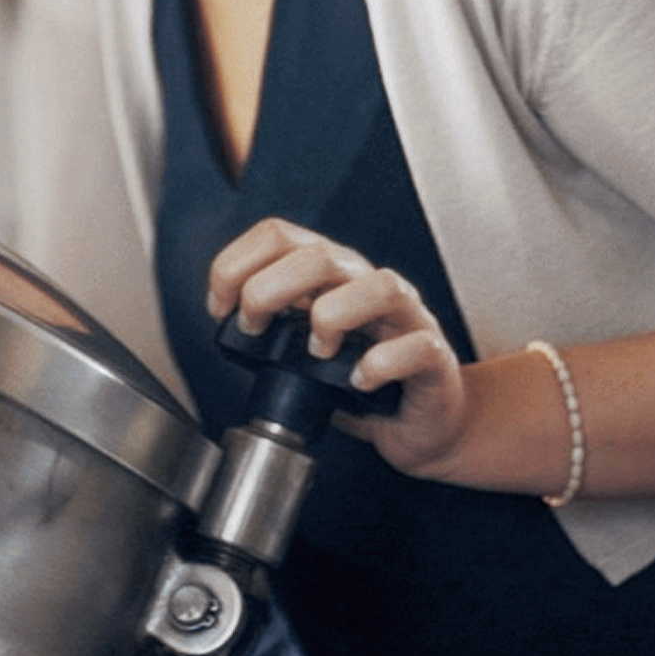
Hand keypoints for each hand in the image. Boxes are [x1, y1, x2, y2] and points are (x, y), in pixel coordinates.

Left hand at [207, 217, 466, 475]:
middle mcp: (367, 283)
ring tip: (316, 353)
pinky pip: (418, 346)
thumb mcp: (303, 346)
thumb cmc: (360, 380)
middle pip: (320, 256)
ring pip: (380, 286)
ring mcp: (407, 316)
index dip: (237, 264)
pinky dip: (382, 363)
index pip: (279, 235)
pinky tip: (361, 380)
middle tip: (255, 328)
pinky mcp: (434, 354)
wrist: (422, 420)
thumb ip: (273, 325)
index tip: (220, 306)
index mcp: (330, 273)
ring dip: (334, 317)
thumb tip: (228, 319)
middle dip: (270, 289)